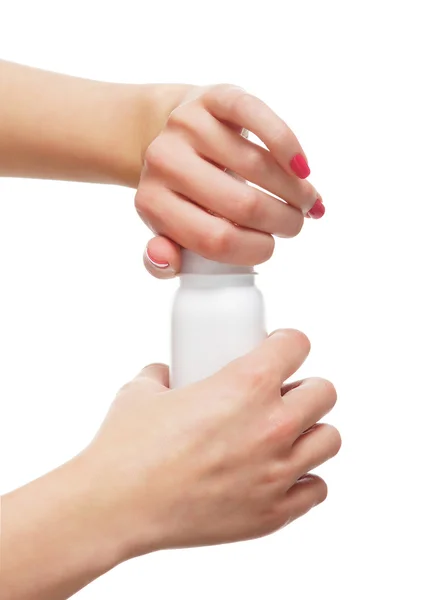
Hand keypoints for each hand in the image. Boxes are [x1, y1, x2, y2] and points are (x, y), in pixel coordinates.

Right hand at [1, 330, 339, 598]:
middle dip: (305, 388)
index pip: (297, 344)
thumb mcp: (142, 391)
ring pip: (329, 439)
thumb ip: (162, 375)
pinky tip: (279, 474)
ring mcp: (277, 472)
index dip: (289, 342)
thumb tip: (166, 374)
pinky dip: (303, 479)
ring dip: (311, 432)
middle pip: (325, 392)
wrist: (116, 507)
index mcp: (246, 384)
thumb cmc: (128, 448)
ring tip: (286, 435)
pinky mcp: (273, 513)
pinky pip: (316, 489)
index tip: (281, 349)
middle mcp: (272, 425)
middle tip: (283, 395)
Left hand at [135, 85, 324, 278]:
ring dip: (293, 190)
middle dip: (282, 221)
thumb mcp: (168, 230)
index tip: (271, 247)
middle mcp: (164, 161)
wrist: (170, 136)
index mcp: (152, 203)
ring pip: (256, 165)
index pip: (214, 240)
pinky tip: (301, 168)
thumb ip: (165, 259)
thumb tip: (168, 261)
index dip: (254, 249)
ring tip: (304, 202)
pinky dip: (287, 145)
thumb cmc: (180, 193)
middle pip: (241, 204)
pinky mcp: (215, 97)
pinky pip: (257, 117)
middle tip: (294, 226)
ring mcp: (188, 125)